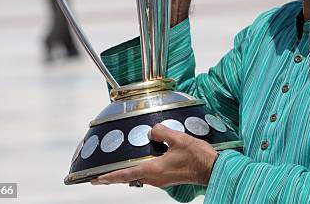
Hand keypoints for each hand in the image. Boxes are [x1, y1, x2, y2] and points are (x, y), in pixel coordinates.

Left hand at [92, 123, 217, 186]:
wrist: (212, 168)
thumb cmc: (198, 157)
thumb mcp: (179, 138)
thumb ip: (162, 132)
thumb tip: (153, 130)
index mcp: (154, 170)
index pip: (126, 174)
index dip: (109, 176)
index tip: (97, 178)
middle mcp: (156, 178)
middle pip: (130, 178)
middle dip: (115, 177)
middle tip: (101, 176)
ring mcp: (162, 180)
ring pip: (139, 177)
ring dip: (127, 174)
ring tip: (117, 169)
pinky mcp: (168, 178)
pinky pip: (149, 175)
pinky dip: (140, 170)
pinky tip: (142, 162)